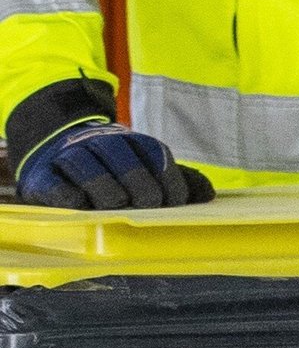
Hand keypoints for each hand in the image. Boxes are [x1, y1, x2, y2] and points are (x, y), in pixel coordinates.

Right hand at [12, 121, 214, 209]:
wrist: (54, 152)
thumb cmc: (110, 170)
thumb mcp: (143, 169)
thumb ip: (175, 180)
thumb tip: (208, 196)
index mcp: (131, 141)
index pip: (154, 153)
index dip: (167, 175)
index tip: (175, 200)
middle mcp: (101, 143)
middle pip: (122, 157)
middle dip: (139, 181)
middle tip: (149, 204)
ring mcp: (69, 157)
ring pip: (87, 166)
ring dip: (105, 187)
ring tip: (118, 205)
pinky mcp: (41, 176)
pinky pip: (53, 183)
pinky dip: (66, 194)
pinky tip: (80, 206)